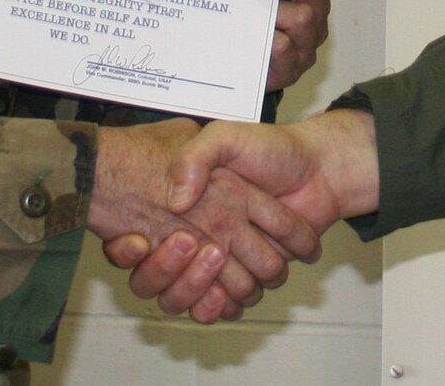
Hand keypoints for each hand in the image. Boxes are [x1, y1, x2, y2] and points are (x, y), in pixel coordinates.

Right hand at [106, 110, 380, 310]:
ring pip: (182, 296)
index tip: (137, 241)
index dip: (125, 249)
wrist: (319, 169)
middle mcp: (194, 235)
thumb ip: (197, 155)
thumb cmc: (272, 149)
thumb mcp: (227, 136)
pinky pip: (216, 307)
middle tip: (186, 242)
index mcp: (183, 206)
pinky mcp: (243, 279)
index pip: (132, 240)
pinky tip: (222, 292)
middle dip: (163, 268)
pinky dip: (216, 306)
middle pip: (154, 277)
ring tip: (215, 254)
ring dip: (194, 285)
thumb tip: (176, 200)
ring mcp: (217, 261)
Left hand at [247, 0, 330, 91]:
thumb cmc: (258, 31)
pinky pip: (285, 49)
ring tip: (250, 2)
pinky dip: (271, 38)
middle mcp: (316, 18)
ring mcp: (307, 45)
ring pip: (303, 18)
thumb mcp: (261, 1)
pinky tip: (252, 34)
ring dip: (276, 6)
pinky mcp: (292, 69)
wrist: (250, 77)